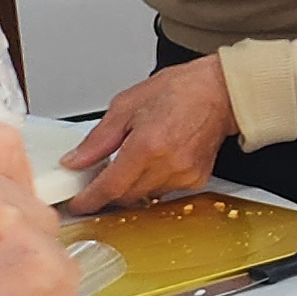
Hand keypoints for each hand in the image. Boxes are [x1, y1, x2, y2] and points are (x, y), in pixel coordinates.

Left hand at [62, 55, 236, 213]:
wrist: (220, 92)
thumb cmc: (180, 91)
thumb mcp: (126, 105)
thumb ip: (98, 139)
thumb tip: (76, 160)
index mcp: (147, 145)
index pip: (110, 187)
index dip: (89, 200)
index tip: (79, 204)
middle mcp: (167, 165)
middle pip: (126, 196)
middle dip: (109, 190)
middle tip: (101, 174)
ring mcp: (184, 175)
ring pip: (144, 196)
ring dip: (132, 185)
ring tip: (135, 158)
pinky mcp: (195, 180)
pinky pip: (164, 191)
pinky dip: (153, 181)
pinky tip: (158, 160)